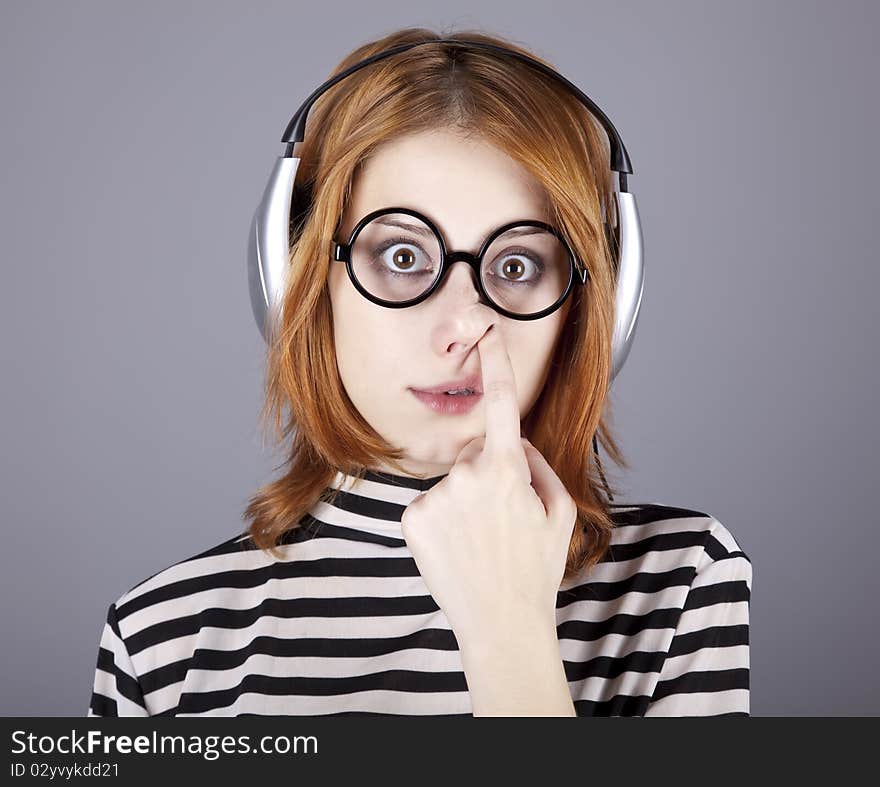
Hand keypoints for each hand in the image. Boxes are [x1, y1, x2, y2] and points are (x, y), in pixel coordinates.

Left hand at [399, 324, 577, 649]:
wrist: (501, 624)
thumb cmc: (534, 570)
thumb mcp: (559, 513)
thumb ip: (538, 465)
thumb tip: (513, 442)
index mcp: (506, 469)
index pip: (501, 404)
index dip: (495, 363)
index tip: (487, 332)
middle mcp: (465, 475)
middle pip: (475, 456)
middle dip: (488, 477)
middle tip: (501, 524)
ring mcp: (434, 496)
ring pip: (452, 483)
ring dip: (463, 503)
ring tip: (479, 543)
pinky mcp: (411, 518)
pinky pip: (430, 504)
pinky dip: (441, 520)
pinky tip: (456, 548)